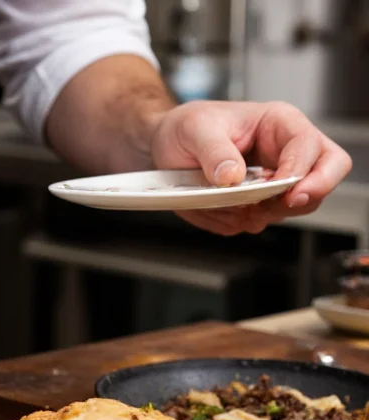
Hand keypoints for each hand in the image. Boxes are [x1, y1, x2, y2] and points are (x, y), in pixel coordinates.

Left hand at [150, 101, 351, 235]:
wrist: (166, 146)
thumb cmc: (185, 127)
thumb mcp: (194, 129)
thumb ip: (214, 151)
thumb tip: (233, 176)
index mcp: (279, 124)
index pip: (312, 148)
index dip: (305, 173)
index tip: (285, 192)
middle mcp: (285, 152)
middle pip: (326, 176)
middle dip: (306, 196)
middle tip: (278, 205)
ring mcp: (274, 180)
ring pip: (294, 207)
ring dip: (261, 213)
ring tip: (223, 200)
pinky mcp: (258, 203)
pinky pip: (259, 221)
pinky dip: (237, 221)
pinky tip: (214, 206)